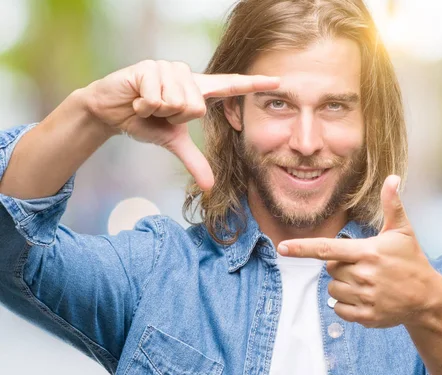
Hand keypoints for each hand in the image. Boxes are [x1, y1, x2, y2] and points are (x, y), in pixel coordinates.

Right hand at [82, 60, 279, 189]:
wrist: (109, 110)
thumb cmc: (145, 121)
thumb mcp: (172, 142)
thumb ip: (194, 160)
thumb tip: (210, 186)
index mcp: (197, 91)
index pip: (230, 86)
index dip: (254, 84)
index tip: (278, 81)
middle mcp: (187, 75)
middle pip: (198, 108)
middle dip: (174, 118)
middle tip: (159, 113)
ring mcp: (168, 68)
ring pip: (178, 102)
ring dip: (158, 111)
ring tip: (148, 104)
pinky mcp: (149, 67)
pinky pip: (157, 97)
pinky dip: (144, 105)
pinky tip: (136, 98)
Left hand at [278, 175, 441, 327]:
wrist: (427, 298)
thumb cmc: (412, 260)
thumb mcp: (402, 231)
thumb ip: (392, 205)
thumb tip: (393, 178)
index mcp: (367, 252)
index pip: (327, 249)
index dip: (302, 248)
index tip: (282, 249)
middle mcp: (363, 275)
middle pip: (331, 269)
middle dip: (341, 266)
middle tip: (364, 265)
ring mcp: (365, 297)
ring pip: (333, 290)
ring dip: (343, 285)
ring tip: (366, 282)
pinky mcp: (366, 316)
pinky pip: (339, 309)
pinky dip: (346, 304)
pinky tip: (365, 297)